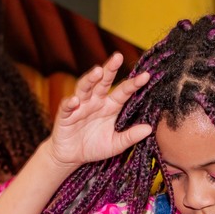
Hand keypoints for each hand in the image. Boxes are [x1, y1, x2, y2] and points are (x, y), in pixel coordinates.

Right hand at [46, 53, 151, 171]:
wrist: (72, 156)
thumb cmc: (95, 147)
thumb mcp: (116, 144)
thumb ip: (130, 136)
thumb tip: (149, 129)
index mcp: (110, 106)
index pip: (123, 92)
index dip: (133, 84)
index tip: (146, 76)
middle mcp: (96, 101)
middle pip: (103, 82)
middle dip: (110, 69)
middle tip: (118, 57)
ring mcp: (80, 106)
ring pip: (85, 88)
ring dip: (90, 79)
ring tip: (98, 71)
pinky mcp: (65, 114)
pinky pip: (67, 106)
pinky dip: (71, 102)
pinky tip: (76, 100)